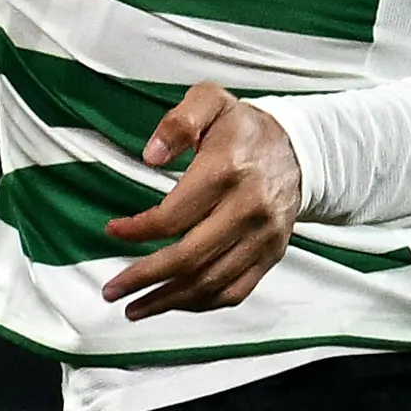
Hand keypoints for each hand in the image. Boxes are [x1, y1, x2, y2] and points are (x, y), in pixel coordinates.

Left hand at [103, 86, 302, 317]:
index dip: (138, 230)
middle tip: (111, 290)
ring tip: (133, 308)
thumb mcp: (210, 101)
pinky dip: (201, 304)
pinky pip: (235, 290)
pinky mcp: (271, 254)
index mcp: (228, 171)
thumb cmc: (242, 127)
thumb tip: (150, 156)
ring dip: (168, 300)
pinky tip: (173, 304)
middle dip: (144, 277)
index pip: (174, 215)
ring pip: (211, 281)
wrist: (299, 149)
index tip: (112, 232)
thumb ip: (179, 121)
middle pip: (190, 257)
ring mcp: (263, 237)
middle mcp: (249, 209)